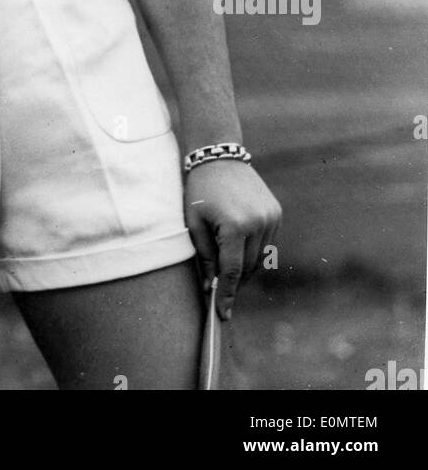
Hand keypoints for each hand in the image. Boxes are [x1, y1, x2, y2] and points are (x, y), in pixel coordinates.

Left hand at [184, 160, 281, 320]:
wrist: (218, 155)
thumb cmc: (200, 189)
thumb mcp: (194, 223)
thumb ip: (204, 256)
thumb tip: (211, 287)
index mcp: (234, 226)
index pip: (231, 271)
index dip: (226, 294)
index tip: (222, 314)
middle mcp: (258, 223)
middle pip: (247, 267)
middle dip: (234, 283)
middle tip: (220, 293)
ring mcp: (270, 218)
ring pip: (259, 258)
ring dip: (244, 268)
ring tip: (227, 269)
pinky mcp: (276, 213)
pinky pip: (266, 243)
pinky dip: (253, 251)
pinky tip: (239, 247)